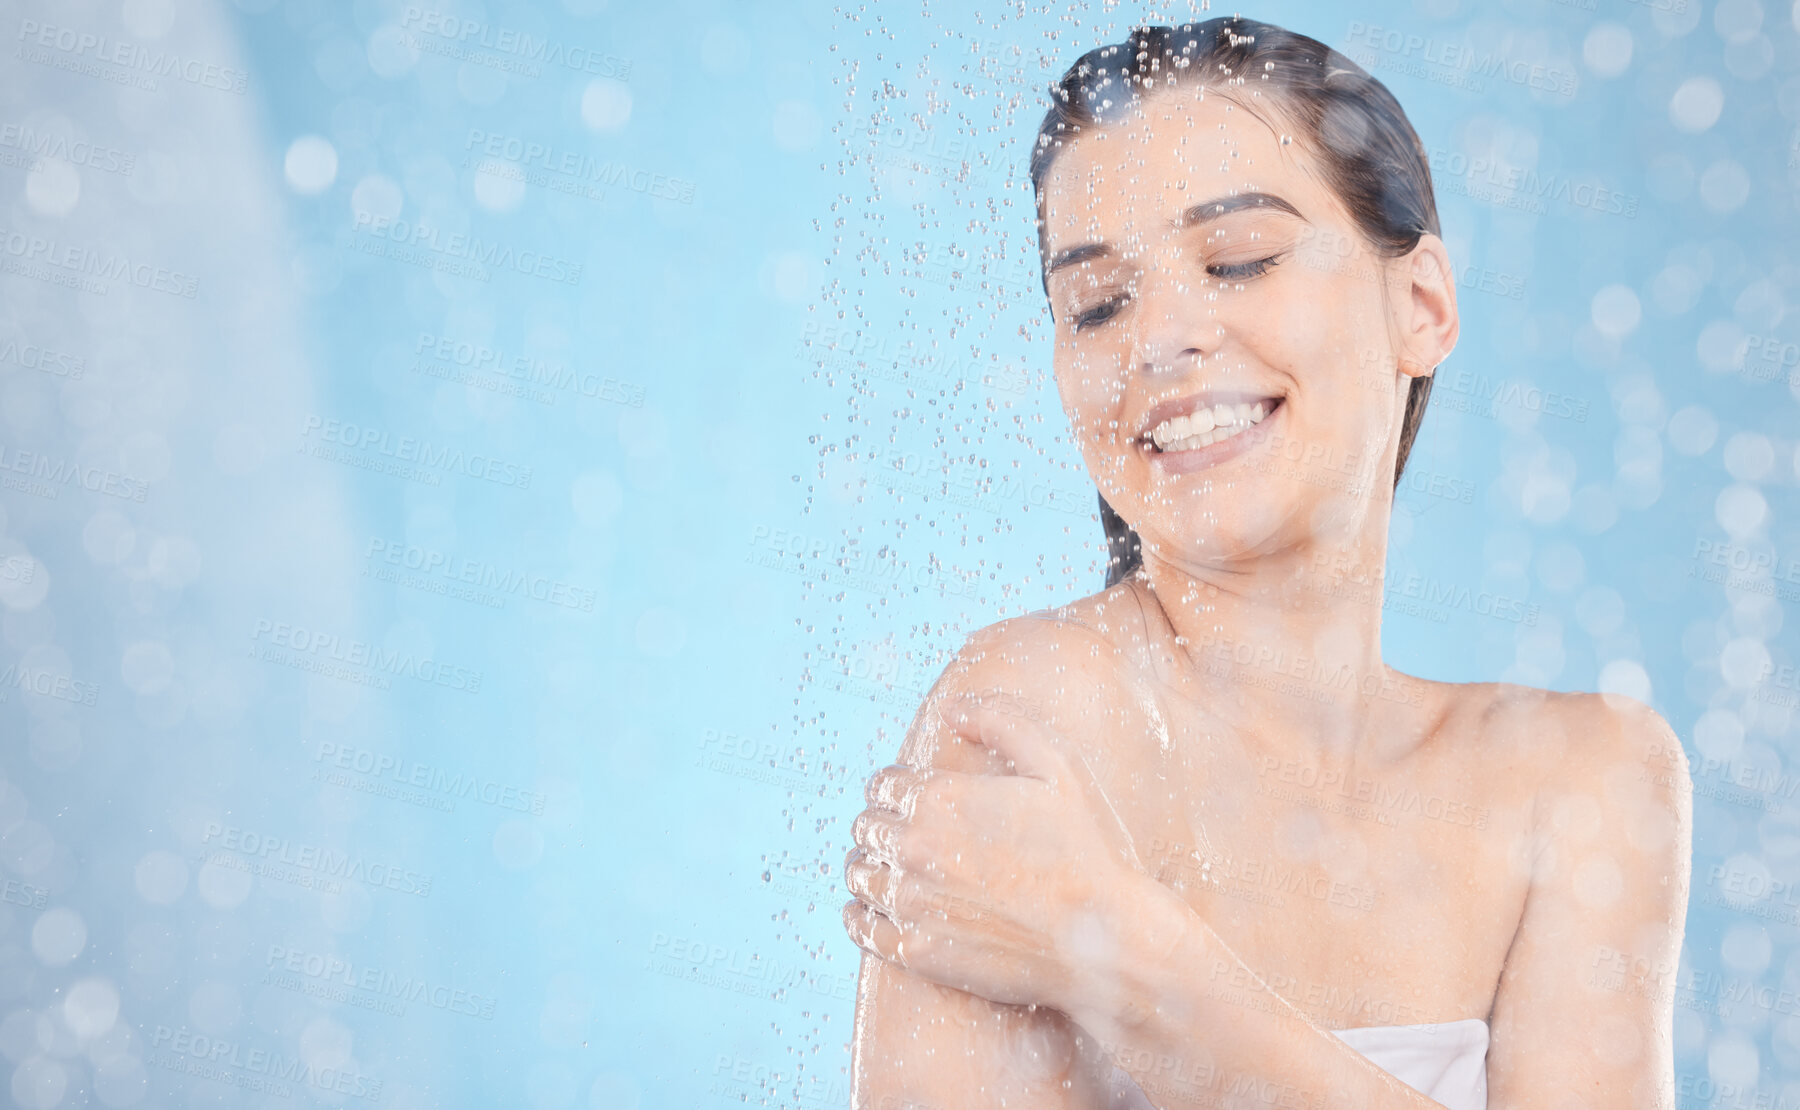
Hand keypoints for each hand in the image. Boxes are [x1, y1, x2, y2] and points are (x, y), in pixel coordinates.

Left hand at [841, 693, 1147, 1017]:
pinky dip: (858, 917)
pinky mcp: (918, 952)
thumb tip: (952, 708)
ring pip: (860, 875)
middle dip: (880, 824)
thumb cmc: (1087, 848)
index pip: (883, 784)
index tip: (909, 795)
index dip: (895, 786)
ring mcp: (914, 903)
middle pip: (867, 827)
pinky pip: (863, 930)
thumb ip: (1001, 721)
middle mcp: (916, 848)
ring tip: (884, 868)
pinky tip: (866, 912)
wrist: (1104, 938)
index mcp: (941, 798)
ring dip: (868, 866)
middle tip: (898, 831)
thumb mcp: (1057, 765)